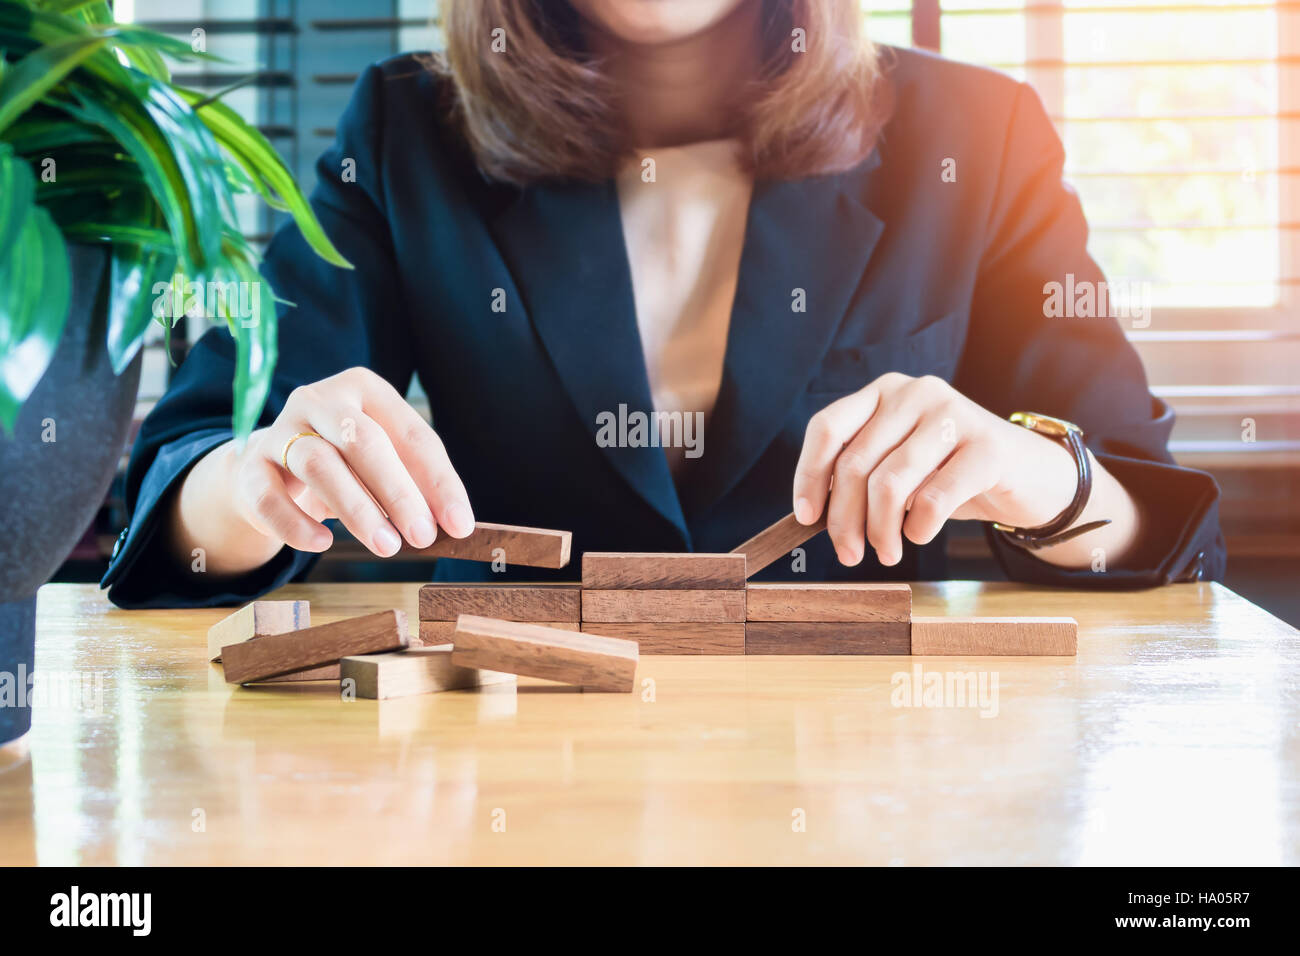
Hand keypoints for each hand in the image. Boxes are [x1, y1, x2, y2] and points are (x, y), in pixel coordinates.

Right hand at [230, 367, 473, 556]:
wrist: (268, 467)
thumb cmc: (343, 465)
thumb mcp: (383, 464)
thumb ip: (416, 485)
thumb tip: (453, 523)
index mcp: (365, 389)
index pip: (412, 434)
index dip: (439, 481)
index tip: (459, 524)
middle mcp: (320, 400)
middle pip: (363, 441)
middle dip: (398, 492)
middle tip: (423, 536)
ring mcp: (280, 430)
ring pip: (318, 464)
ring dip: (357, 509)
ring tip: (387, 546)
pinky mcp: (251, 465)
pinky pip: (270, 495)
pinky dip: (297, 523)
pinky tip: (322, 543)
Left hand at [793, 373, 1078, 566]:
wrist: (1028, 475)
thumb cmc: (951, 474)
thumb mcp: (899, 467)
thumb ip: (860, 477)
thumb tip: (814, 515)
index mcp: (884, 392)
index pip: (828, 428)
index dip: (808, 475)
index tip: (806, 518)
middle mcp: (915, 393)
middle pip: (854, 464)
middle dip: (844, 519)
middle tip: (849, 554)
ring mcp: (952, 414)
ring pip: (890, 483)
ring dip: (880, 531)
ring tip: (887, 553)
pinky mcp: (987, 446)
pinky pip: (933, 499)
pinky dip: (918, 528)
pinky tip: (920, 535)